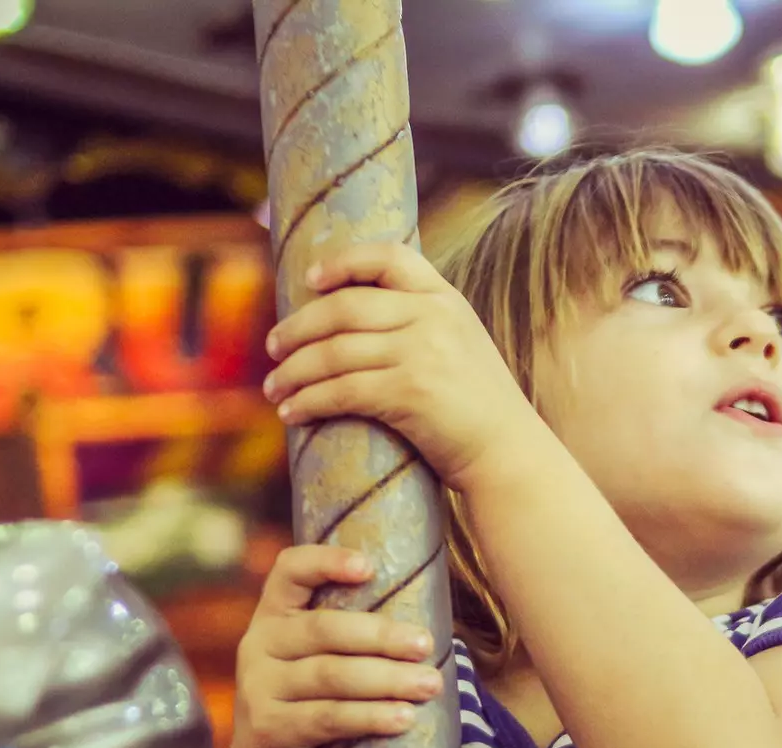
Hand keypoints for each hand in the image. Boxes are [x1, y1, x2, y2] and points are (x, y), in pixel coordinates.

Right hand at [221, 545, 443, 747]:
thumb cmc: (313, 701)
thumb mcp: (319, 658)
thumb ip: (351, 635)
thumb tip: (427, 626)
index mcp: (275, 614)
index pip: (290, 570)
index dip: (326, 561)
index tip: (370, 567)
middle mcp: (259, 643)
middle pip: (323, 629)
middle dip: (381, 636)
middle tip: (427, 644)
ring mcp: (259, 687)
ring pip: (330, 675)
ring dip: (386, 679)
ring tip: (430, 685)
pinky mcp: (269, 729)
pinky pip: (325, 718)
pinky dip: (368, 717)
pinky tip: (402, 719)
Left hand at [262, 241, 546, 490]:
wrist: (509, 455)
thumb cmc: (478, 410)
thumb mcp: (460, 347)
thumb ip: (422, 325)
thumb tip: (354, 322)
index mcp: (446, 300)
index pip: (390, 258)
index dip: (343, 262)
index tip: (310, 279)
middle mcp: (434, 318)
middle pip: (345, 306)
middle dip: (298, 327)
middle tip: (273, 346)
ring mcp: (423, 353)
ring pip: (335, 351)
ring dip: (293, 370)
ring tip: (273, 388)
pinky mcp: (410, 392)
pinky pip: (341, 390)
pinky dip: (308, 401)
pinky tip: (292, 413)